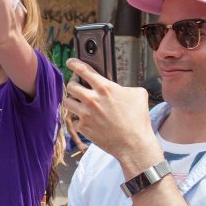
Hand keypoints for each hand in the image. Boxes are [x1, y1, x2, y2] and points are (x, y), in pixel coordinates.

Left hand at [63, 59, 162, 177]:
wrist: (134, 144)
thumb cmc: (138, 120)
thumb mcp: (138, 94)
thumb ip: (124, 87)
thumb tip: (118, 88)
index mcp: (105, 88)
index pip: (83, 70)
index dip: (74, 64)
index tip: (70, 62)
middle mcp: (92, 99)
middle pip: (70, 86)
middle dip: (73, 85)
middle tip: (77, 87)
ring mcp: (85, 114)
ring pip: (67, 102)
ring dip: (72, 101)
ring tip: (78, 103)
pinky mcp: (83, 127)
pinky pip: (74, 119)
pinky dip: (78, 119)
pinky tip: (86, 120)